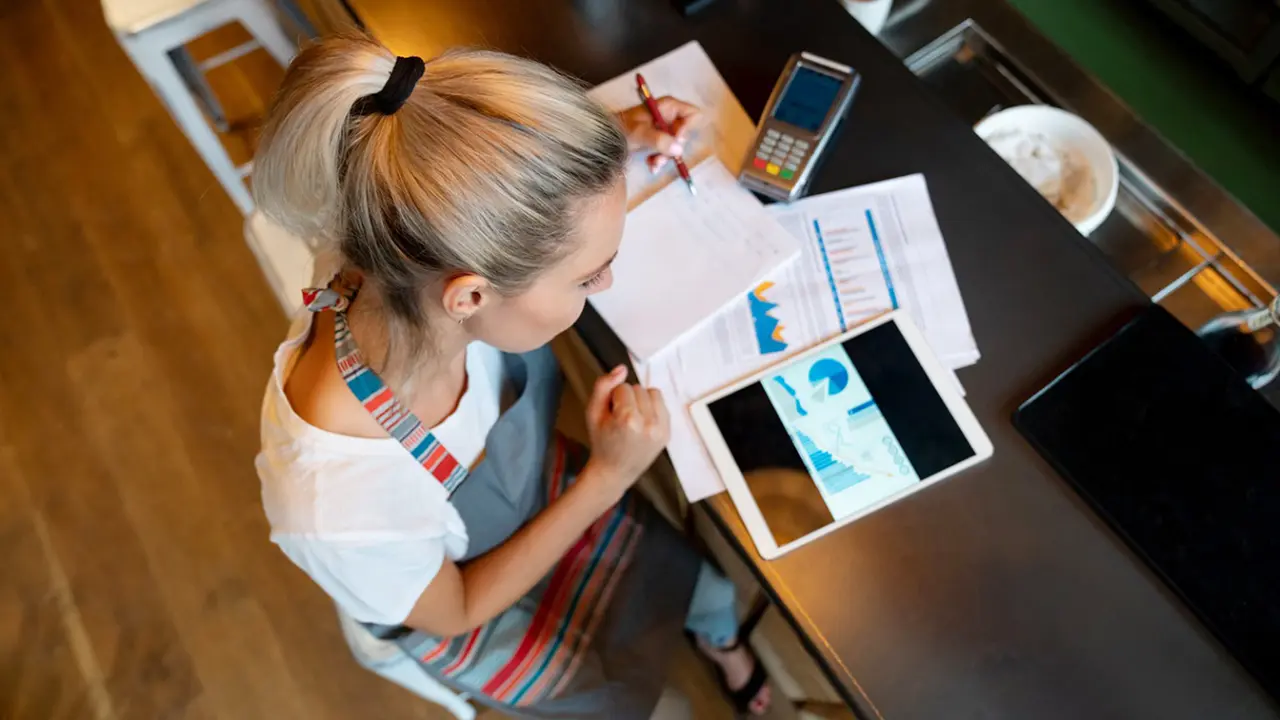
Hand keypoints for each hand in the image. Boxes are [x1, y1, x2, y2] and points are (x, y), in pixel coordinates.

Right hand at [583, 365, 670, 493]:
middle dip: (628, 398)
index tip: (611, 414)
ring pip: (652, 393)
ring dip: (642, 401)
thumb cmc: (602, 441)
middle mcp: (647, 424)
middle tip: (620, 418)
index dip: (614, 398)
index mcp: (627, 419)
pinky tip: (643, 422)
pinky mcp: (667, 433)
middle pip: (639, 388)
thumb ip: (603, 386)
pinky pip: (662, 404)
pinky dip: (652, 409)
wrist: (615, 470)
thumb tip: (622, 368)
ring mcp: (660, 429)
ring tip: (633, 418)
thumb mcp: (592, 413)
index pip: (623, 387)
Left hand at [617, 97, 702, 173]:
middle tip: (662, 155)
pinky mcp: (659, 140)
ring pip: (677, 146)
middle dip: (674, 147)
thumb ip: (659, 140)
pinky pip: (668, 152)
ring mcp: (665, 129)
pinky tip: (650, 164)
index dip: (688, 128)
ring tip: (653, 163)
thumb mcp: (639, 133)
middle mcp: (670, 116)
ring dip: (666, 157)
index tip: (675, 140)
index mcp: (669, 107)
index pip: (693, 114)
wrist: (607, 137)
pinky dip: (660, 160)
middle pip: (686, 133)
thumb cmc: (621, 129)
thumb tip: (678, 149)